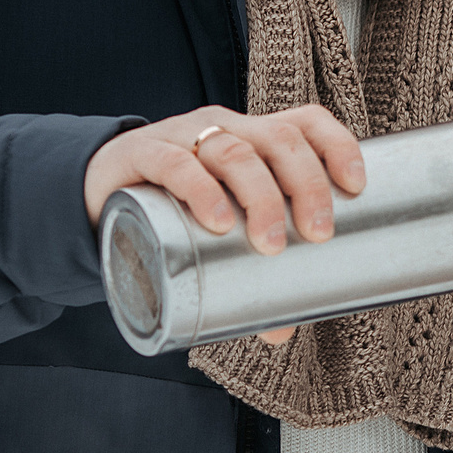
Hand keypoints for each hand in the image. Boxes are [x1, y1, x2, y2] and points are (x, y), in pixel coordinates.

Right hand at [85, 105, 365, 344]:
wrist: (96, 191)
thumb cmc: (173, 208)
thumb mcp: (216, 231)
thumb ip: (248, 275)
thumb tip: (279, 330)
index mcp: (254, 137)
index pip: (306, 122)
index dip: (337, 145)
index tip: (356, 186)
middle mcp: (226, 127)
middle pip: (278, 139)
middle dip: (306, 185)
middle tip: (317, 234)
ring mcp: (184, 136)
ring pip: (234, 149)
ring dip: (260, 195)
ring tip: (269, 242)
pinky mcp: (143, 154)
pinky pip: (176, 163)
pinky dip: (201, 190)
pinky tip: (217, 220)